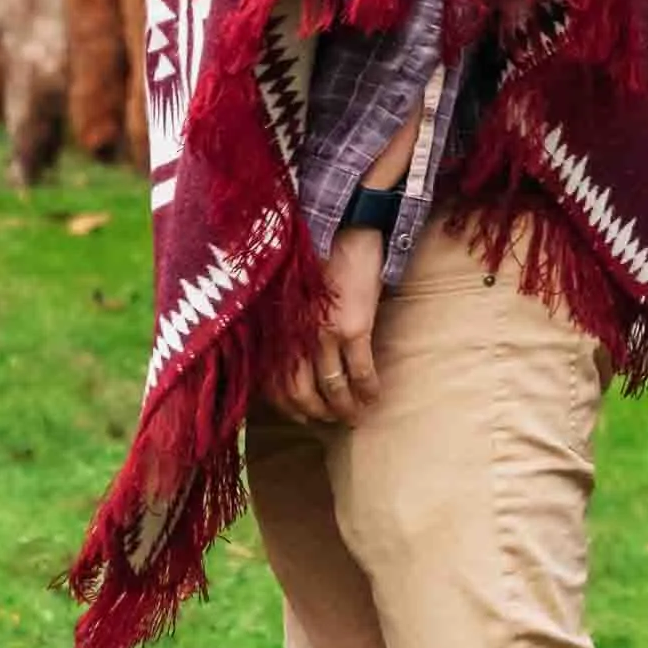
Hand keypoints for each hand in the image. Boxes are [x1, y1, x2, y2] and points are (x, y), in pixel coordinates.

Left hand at [271, 223, 387, 426]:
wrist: (342, 225)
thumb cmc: (312, 254)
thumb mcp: (287, 293)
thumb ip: (282, 324)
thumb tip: (286, 355)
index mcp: (274, 327)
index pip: (272, 382)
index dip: (287, 406)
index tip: (299, 416)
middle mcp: (293, 335)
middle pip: (301, 393)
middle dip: (317, 413)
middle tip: (330, 421)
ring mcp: (323, 333)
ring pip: (333, 388)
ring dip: (345, 408)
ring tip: (355, 416)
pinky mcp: (353, 327)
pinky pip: (362, 372)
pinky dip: (369, 390)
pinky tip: (374, 397)